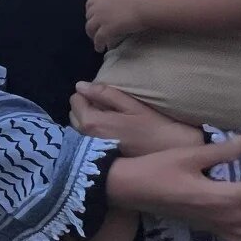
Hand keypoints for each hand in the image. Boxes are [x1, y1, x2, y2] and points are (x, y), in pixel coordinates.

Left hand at [70, 82, 203, 153]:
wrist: (166, 151)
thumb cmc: (151, 125)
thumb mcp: (130, 104)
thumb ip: (104, 94)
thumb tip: (80, 85)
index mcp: (92, 122)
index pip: (75, 100)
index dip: (86, 94)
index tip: (101, 95)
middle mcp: (85, 137)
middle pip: (73, 114)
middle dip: (84, 106)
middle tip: (105, 105)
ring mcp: (90, 148)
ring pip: (77, 127)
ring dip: (86, 118)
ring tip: (107, 116)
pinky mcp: (98, 155)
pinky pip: (85, 137)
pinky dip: (90, 130)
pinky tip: (108, 130)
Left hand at [83, 0, 145, 50]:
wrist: (145, 7)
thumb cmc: (140, 1)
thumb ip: (113, 2)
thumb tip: (114, 9)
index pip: (90, 4)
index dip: (91, 13)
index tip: (95, 18)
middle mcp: (98, 6)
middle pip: (89, 17)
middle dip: (92, 25)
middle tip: (96, 32)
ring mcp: (100, 17)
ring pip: (90, 29)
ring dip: (92, 36)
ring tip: (97, 41)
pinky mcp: (106, 28)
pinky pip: (98, 39)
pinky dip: (98, 44)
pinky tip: (100, 48)